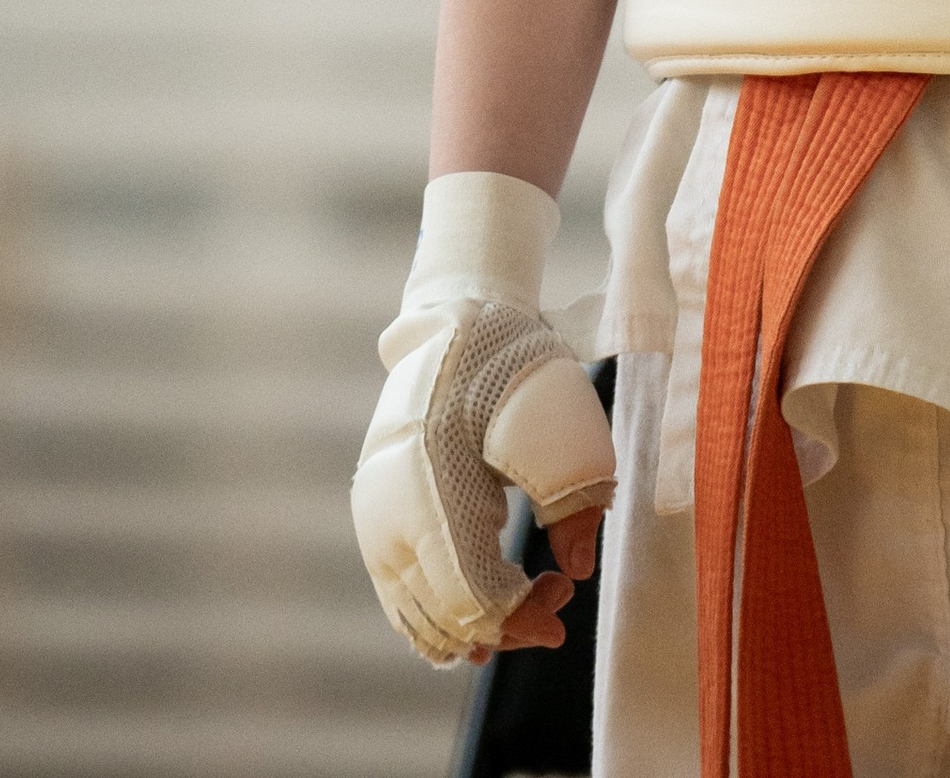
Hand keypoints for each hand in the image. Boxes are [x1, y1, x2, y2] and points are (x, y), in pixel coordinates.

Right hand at [351, 174, 616, 665]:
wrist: (456, 327)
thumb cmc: (514, 372)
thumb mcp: (564, 424)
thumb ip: (574, 503)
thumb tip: (575, 570)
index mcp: (434, 490)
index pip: (474, 599)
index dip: (525, 617)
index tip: (565, 592)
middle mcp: (390, 519)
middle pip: (447, 622)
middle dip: (509, 622)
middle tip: (556, 583)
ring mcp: (374, 525)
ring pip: (420, 622)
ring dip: (478, 623)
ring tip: (526, 584)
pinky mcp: (374, 525)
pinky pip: (404, 601)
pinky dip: (448, 613)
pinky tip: (490, 591)